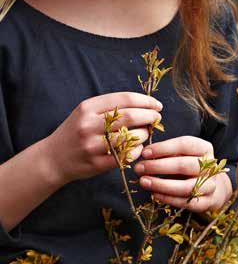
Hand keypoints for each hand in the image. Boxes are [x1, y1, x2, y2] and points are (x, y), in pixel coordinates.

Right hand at [44, 92, 162, 184]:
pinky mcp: (96, 164)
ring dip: (144, 134)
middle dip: (149, 116)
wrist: (53, 158)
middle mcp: (89, 124)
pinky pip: (125, 156)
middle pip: (130, 116)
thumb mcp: (86, 112)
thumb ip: (109, 106)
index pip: (124, 99)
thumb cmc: (76, 131)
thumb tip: (142, 104)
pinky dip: (137, 151)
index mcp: (88, 108)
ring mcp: (92, 145)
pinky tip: (138, 148)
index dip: (145, 101)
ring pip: (130, 137)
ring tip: (147, 132)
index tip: (157, 104)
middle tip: (157, 118)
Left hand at [134, 136, 232, 211]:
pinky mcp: (206, 202)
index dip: (163, 148)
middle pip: (184, 165)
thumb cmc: (189, 164)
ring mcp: (210, 185)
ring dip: (161, 185)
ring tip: (143, 182)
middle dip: (158, 167)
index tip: (145, 153)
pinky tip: (154, 194)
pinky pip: (186, 202)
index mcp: (204, 148)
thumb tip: (144, 154)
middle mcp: (210, 166)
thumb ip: (167, 152)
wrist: (210, 185)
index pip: (184, 144)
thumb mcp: (182, 153)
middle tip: (139, 168)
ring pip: (186, 187)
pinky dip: (168, 198)